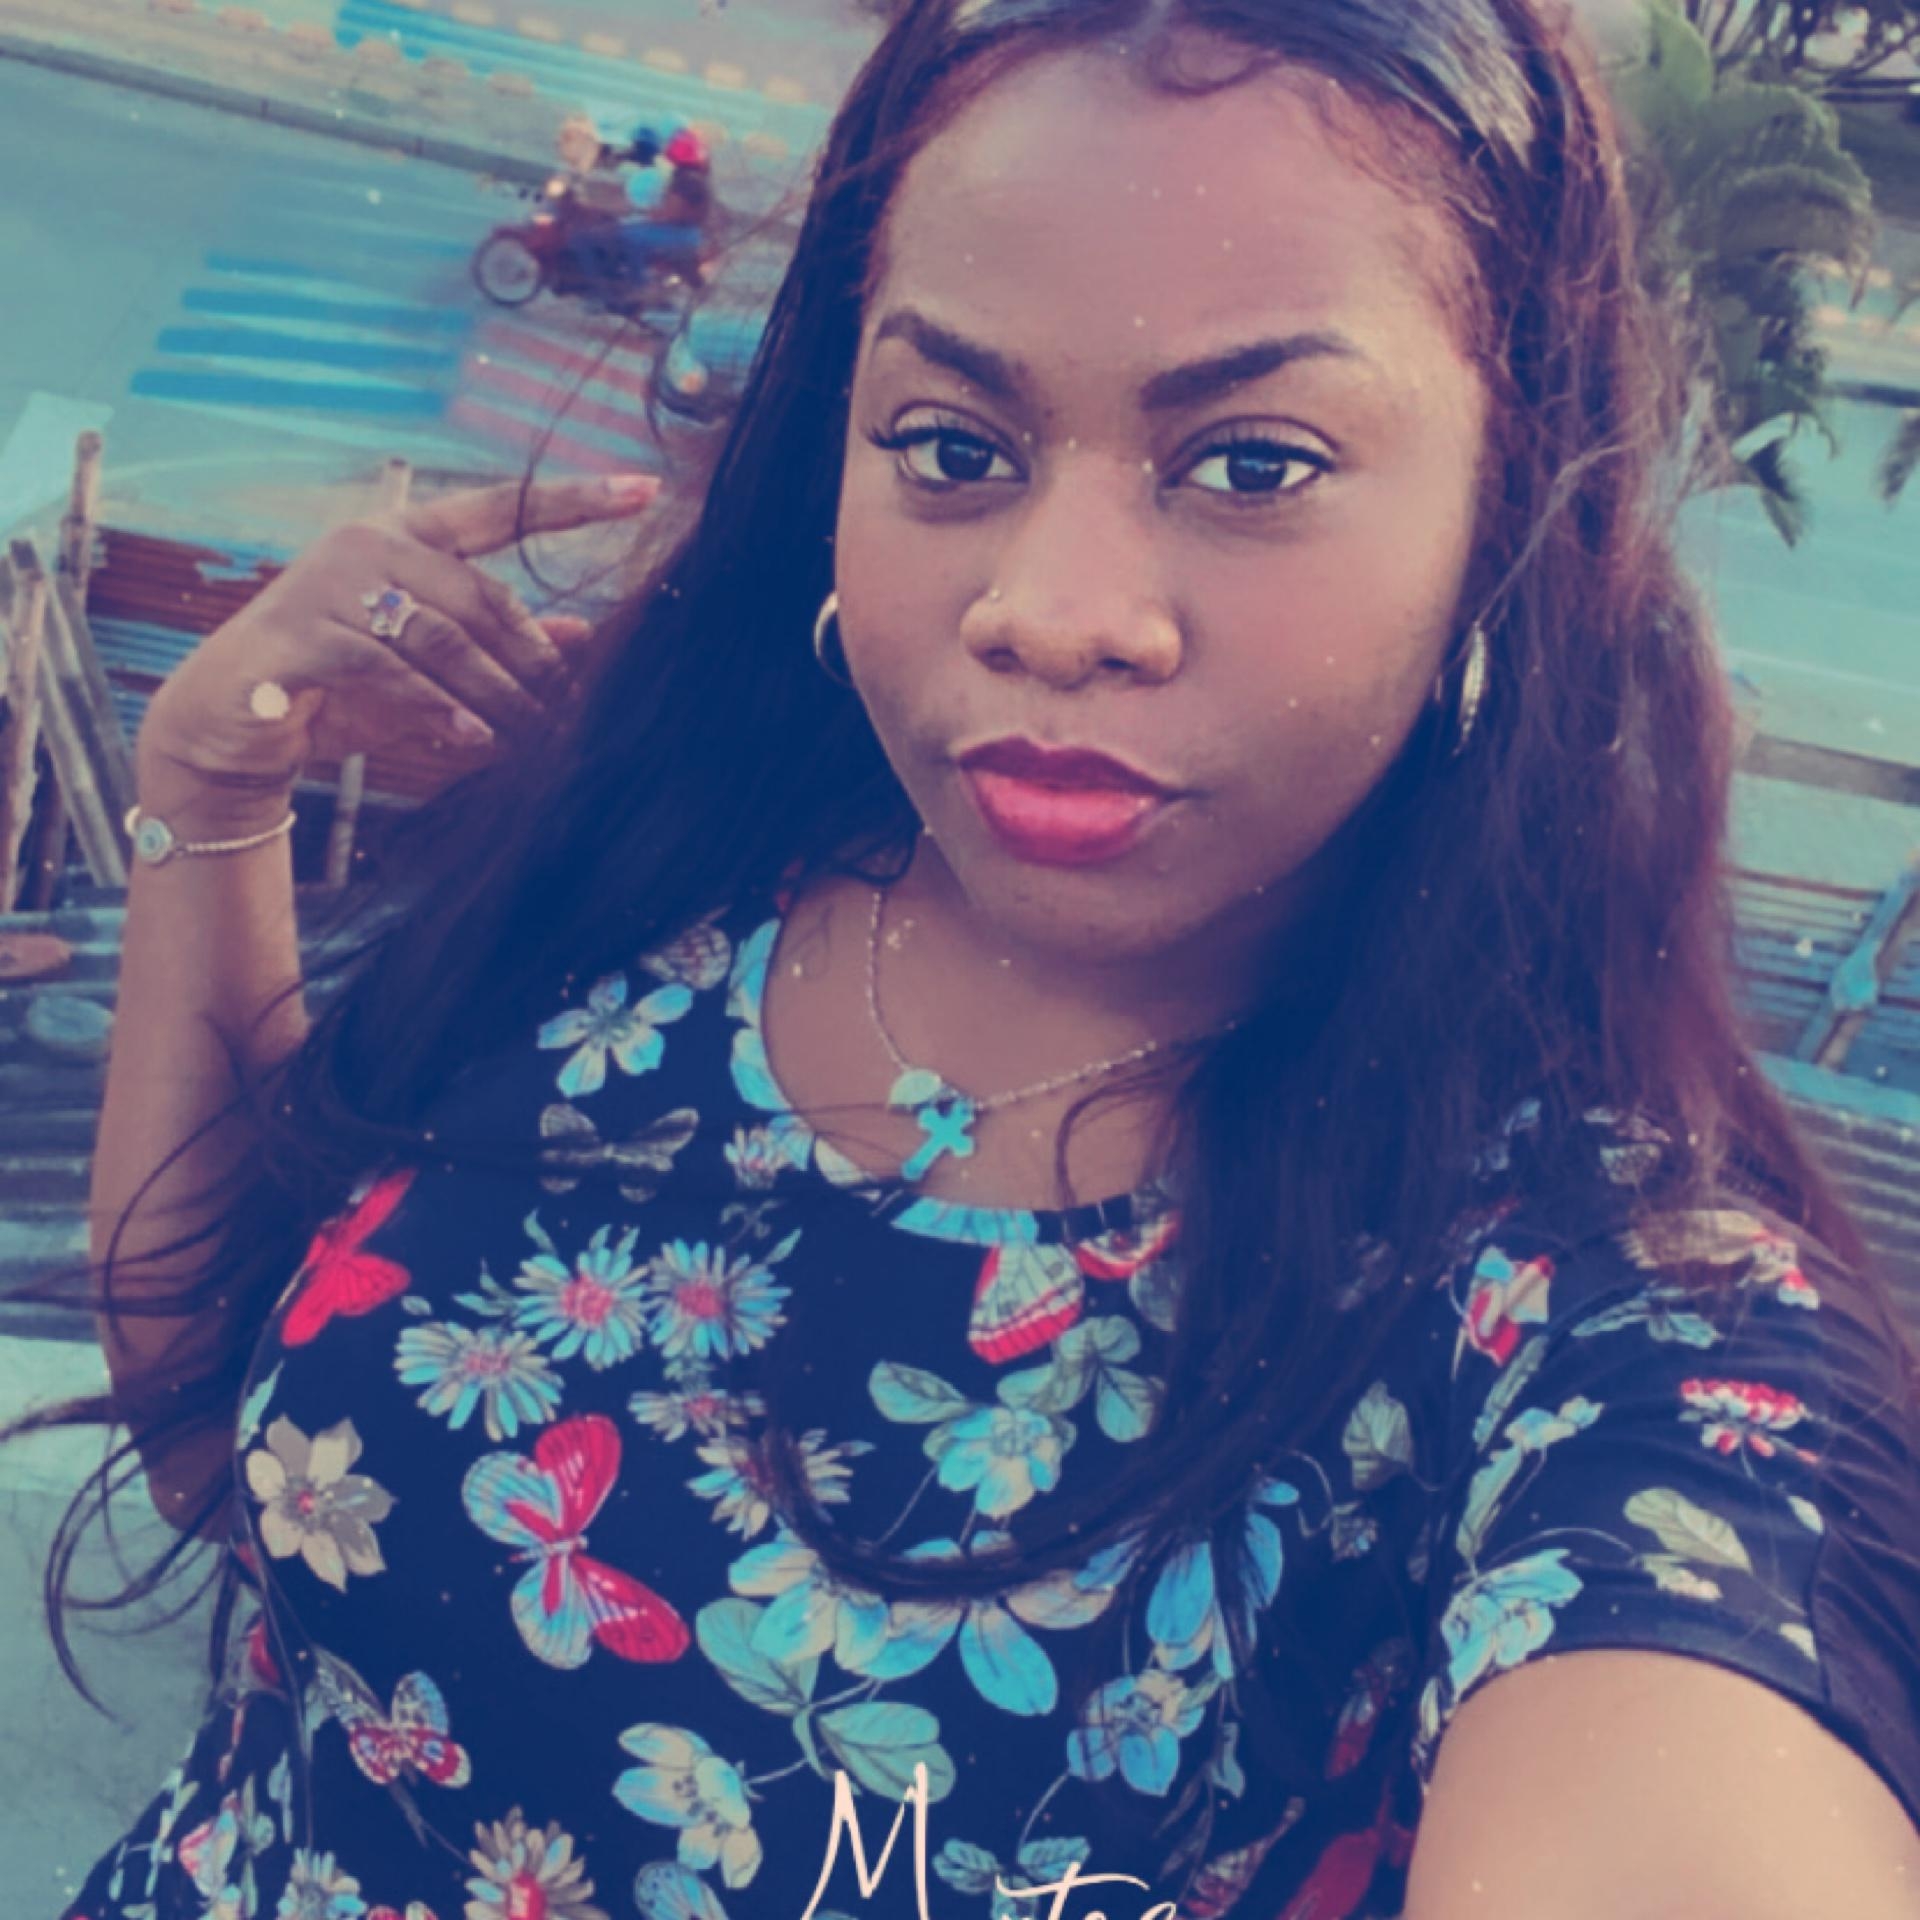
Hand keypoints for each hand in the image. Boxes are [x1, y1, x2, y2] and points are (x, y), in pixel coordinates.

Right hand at [136, 472, 663, 804]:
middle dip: (531, 658)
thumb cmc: (337, 689)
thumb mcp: (427, 667)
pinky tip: (472, 735)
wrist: (232, 724)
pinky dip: (440, 708)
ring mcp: (328, 584)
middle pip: (480, 595)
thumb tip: (581, 636)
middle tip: (564, 709)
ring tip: (528, 733)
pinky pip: (393, 670)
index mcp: (403, 537)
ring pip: (443, 638)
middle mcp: (366, 544)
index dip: (573, 501)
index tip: (646, 489)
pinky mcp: (303, 633)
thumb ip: (496, 645)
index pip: (500, 510)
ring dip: (495, 693)